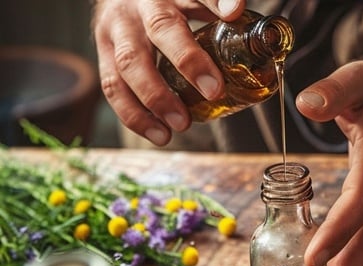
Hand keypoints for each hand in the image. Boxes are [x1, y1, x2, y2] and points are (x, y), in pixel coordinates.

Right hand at [92, 0, 245, 144]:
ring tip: (180, 125)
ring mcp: (116, 29)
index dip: (215, 2)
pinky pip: (113, 86)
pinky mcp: (103, 53)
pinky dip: (135, 115)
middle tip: (213, 91)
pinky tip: (157, 134)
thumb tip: (237, 13)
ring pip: (128, 63)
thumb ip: (214, 4)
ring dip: (155, 98)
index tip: (233, 14)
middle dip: (187, 60)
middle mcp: (139, 5)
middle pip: (160, 28)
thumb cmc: (164, 1)